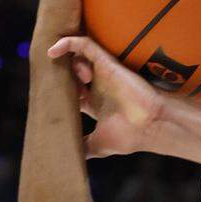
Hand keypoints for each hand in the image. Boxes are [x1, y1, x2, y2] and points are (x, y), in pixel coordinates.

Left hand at [47, 36, 165, 158]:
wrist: (151, 126)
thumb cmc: (129, 136)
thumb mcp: (97, 145)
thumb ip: (83, 147)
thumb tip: (67, 158)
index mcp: (96, 103)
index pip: (73, 89)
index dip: (60, 91)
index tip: (50, 99)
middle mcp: (99, 86)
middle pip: (73, 70)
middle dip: (62, 75)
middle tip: (58, 86)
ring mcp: (103, 73)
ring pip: (77, 56)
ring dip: (68, 65)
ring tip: (79, 81)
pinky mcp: (106, 63)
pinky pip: (84, 44)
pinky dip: (67, 43)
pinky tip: (52, 51)